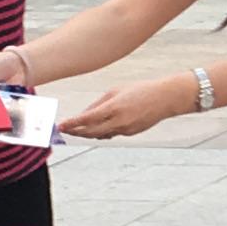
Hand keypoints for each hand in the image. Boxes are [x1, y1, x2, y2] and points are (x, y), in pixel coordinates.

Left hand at [63, 77, 177, 141]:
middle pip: (90, 132)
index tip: (61, 126)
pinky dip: (101, 131)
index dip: (72, 123)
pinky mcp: (131, 133)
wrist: (165, 99)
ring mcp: (125, 130)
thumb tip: (84, 115)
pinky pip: (111, 133)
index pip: (87, 119)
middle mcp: (119, 122)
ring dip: (87, 133)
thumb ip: (98, 103)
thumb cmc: (140, 90)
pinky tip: (95, 128)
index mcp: (114, 108)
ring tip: (75, 130)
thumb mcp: (116, 91)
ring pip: (100, 135)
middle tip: (63, 131)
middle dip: (76, 132)